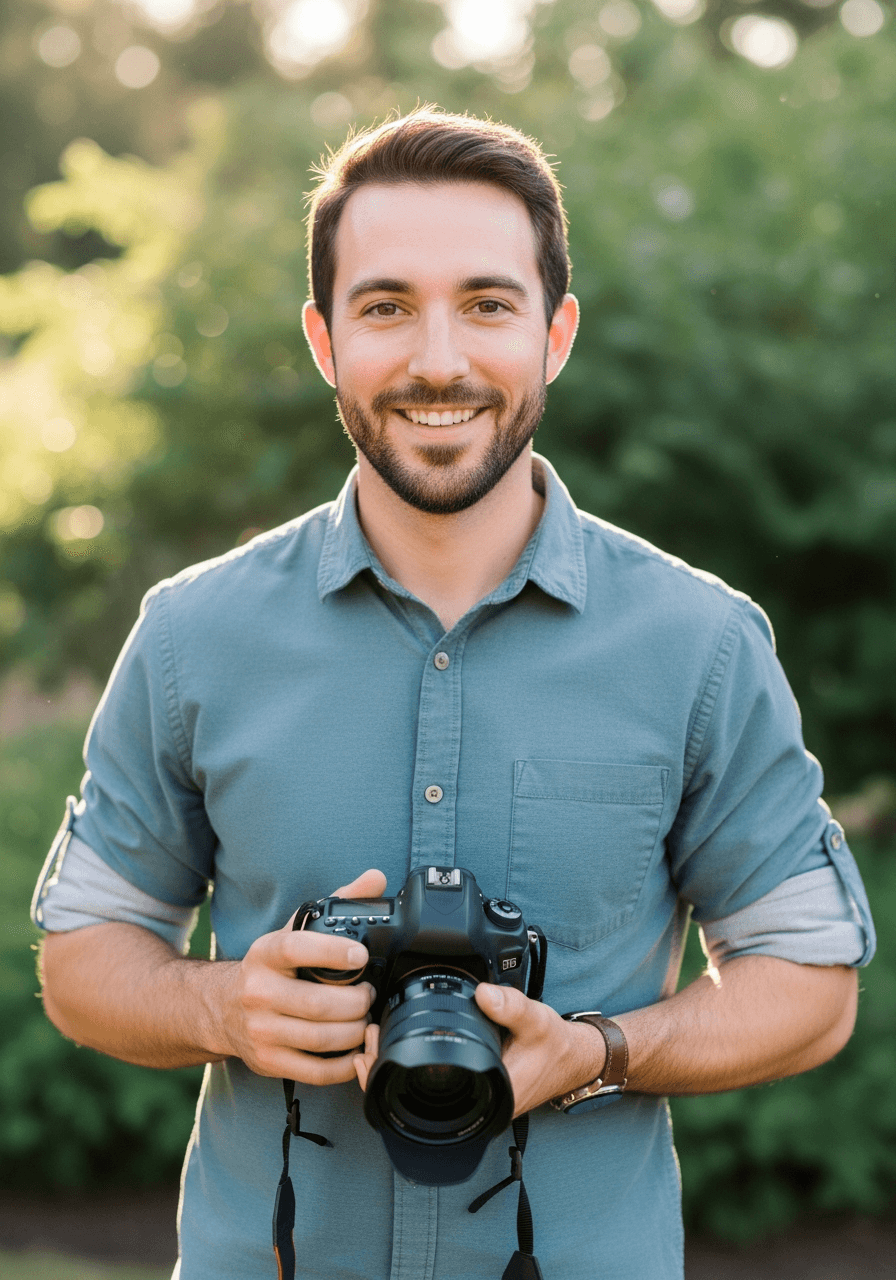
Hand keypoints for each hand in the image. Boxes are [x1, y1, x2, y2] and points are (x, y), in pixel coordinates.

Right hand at [218, 868, 386, 1083]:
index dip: (330, 952)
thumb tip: (375, 878)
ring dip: (355, 1032)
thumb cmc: (270, 968)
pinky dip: (344, 1065)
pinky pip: (315, 1071)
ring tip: (365, 1020)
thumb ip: (337, 902)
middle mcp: (257, 993)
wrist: (221, 1008)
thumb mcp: (293, 932)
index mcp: (264, 955)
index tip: (360, 956)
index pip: (294, 949)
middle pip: (317, 1004)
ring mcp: (261, 1031)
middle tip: (369, 994)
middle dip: (357, 1002)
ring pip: (320, 1038)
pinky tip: (356, 1049)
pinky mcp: (268, 1061)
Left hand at [353, 980, 606, 1117]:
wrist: (574, 1058)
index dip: (391, 1081)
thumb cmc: (556, 1047)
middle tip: (368, 1036)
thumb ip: (511, 1007)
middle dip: (383, 1071)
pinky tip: (398, 1041)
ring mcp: (470, 1099)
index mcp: (488, 1100)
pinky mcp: (469, 1086)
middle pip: (413, 1099)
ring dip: (393, 1066)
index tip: (373, 1051)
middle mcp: (475, 1107)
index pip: (425, 1105)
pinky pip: (430, 1082)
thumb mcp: (537, 1021)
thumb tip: (483, 993)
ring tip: (375, 1036)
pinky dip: (411, 1063)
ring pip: (418, 1093)